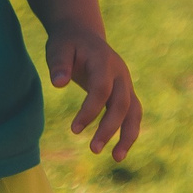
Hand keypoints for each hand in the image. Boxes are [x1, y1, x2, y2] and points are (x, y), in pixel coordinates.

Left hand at [47, 24, 143, 161]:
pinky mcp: (125, 92)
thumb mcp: (58, 48)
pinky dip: (128, 132)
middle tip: (93, 149)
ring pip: (134, 111)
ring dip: (128, 134)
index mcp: (104, 61)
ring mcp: (125, 83)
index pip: (102, 89)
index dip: (90, 110)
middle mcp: (120, 73)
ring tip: (116, 158)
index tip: (74, 130)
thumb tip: (58, 84)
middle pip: (122, 103)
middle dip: (110, 127)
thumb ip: (59, 64)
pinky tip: (117, 151)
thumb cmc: (67, 43)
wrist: (83, 34)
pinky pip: (132, 114)